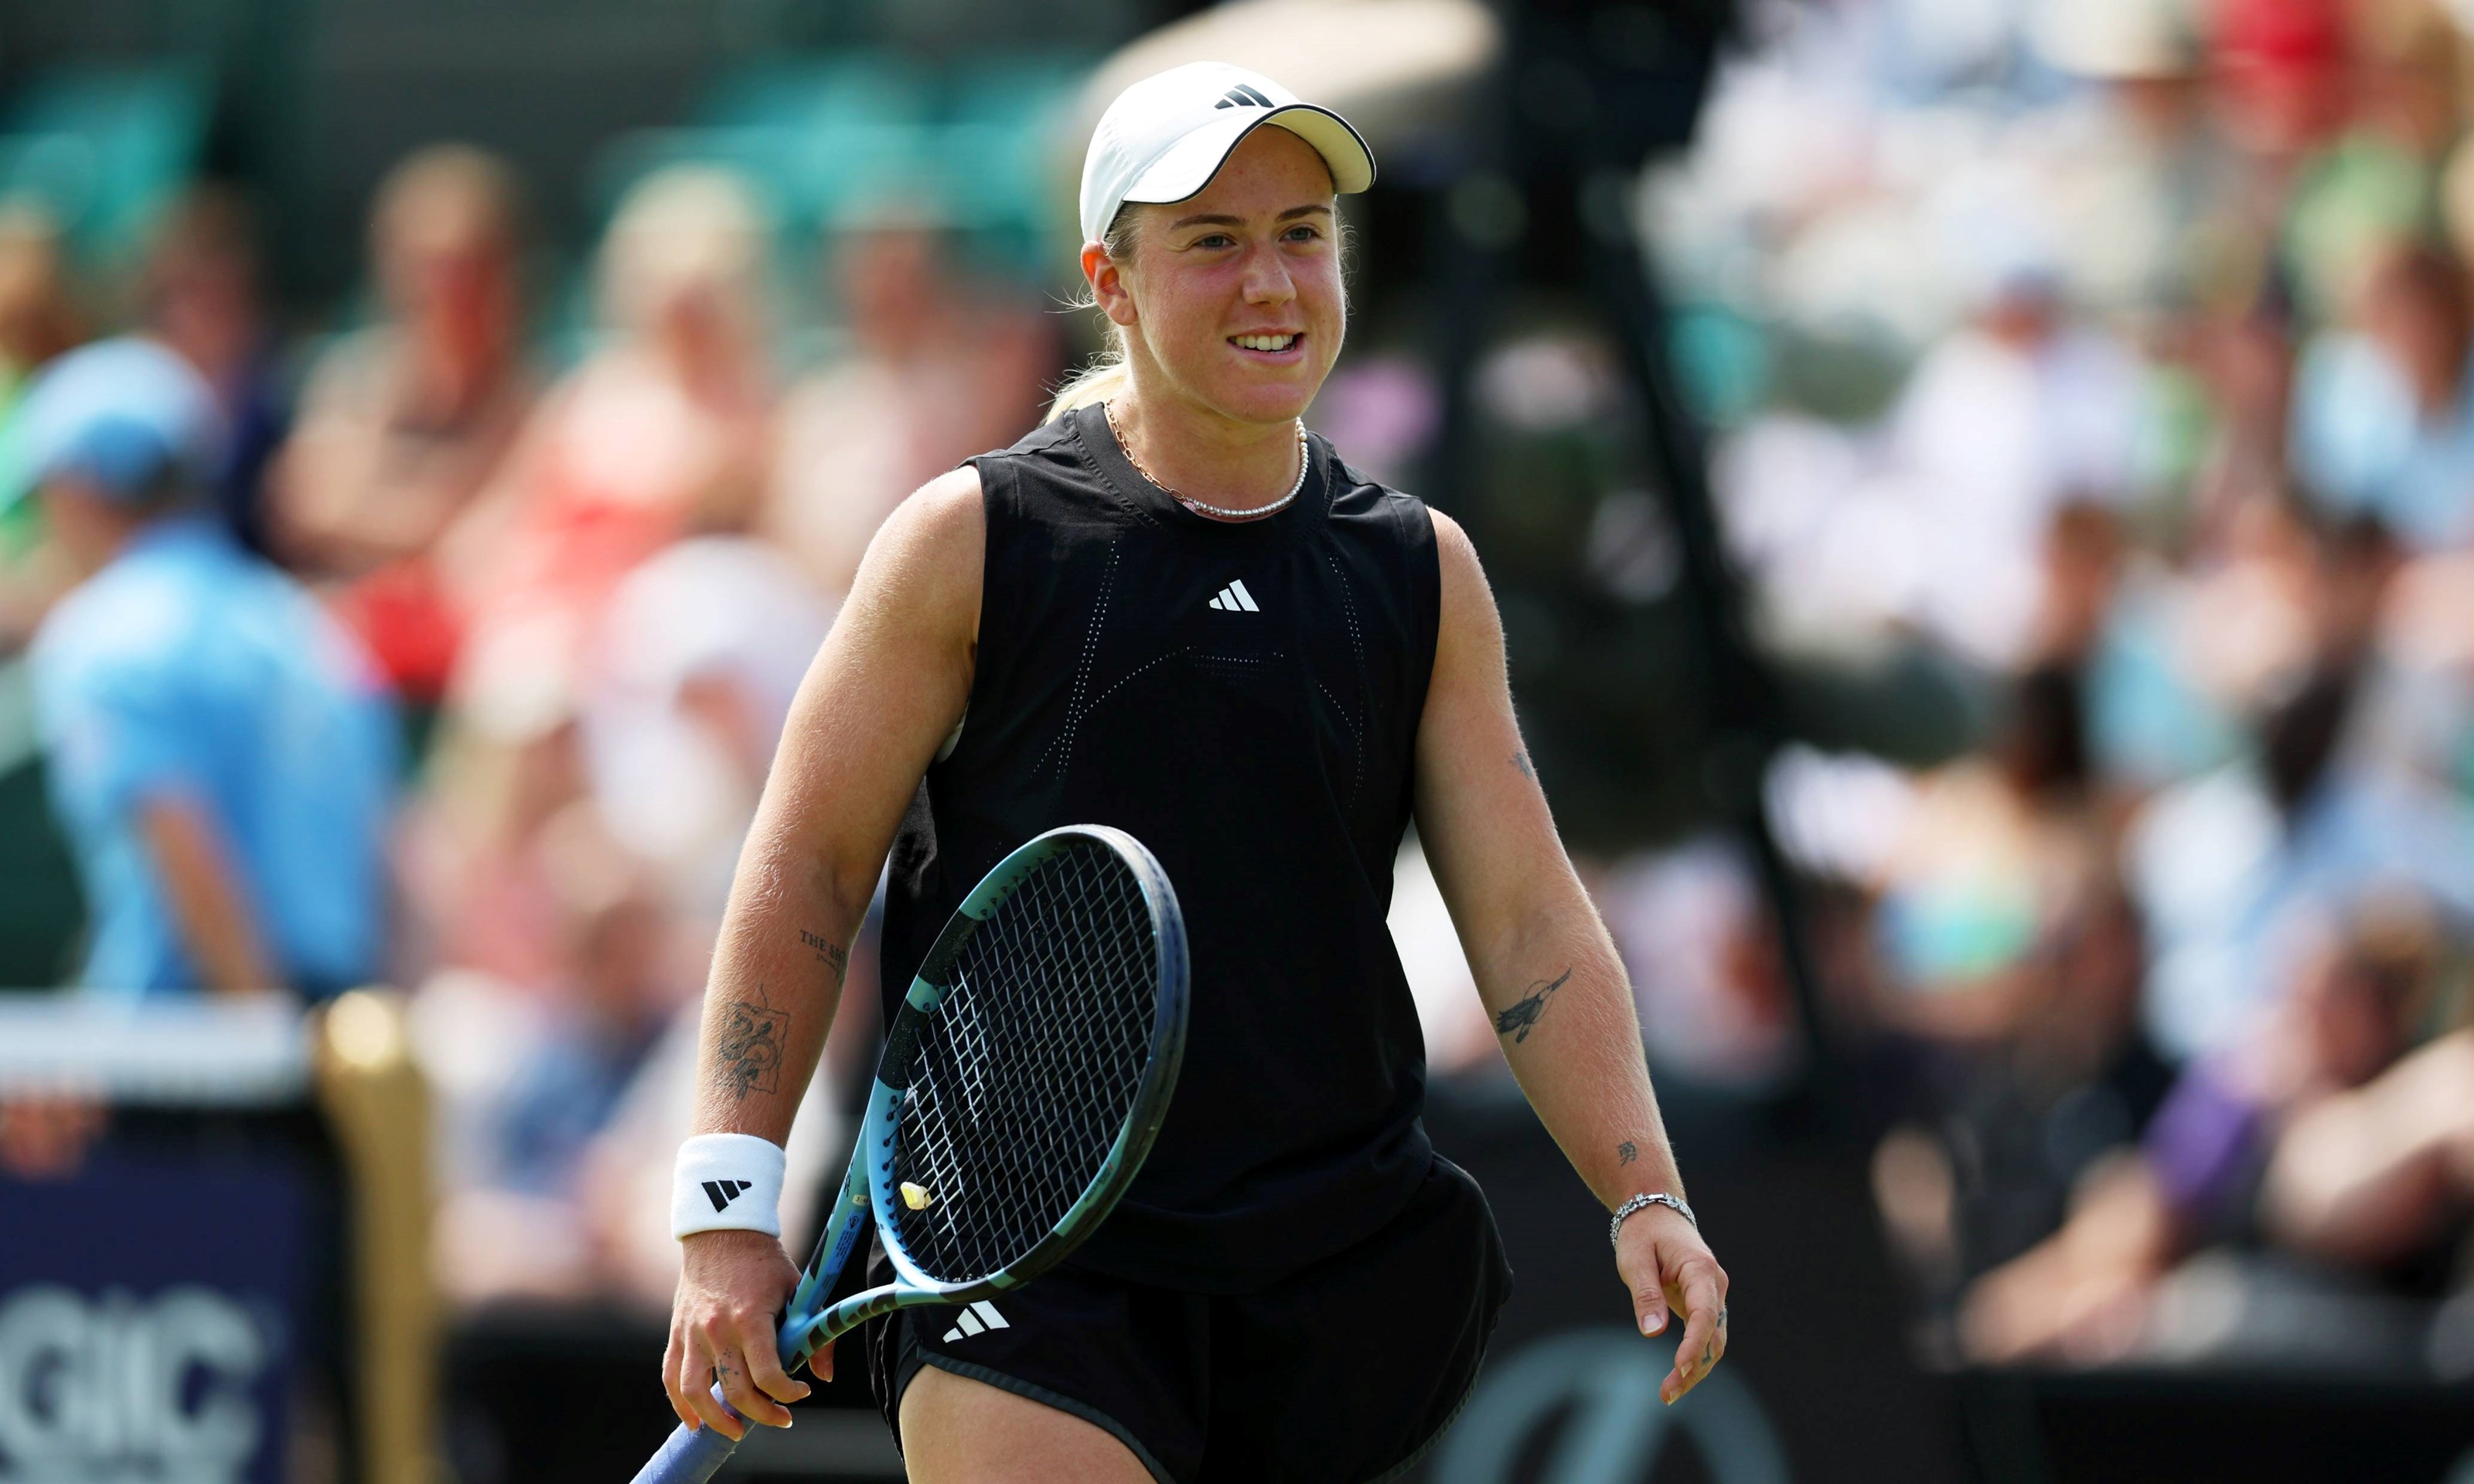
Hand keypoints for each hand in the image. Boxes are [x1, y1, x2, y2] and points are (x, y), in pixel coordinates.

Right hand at [665, 1230, 813, 1438]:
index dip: (788, 1393)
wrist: (722, 1233)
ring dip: (717, 1420)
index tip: (801, 1393)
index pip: (768, 1374)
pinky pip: (671, 1378)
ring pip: (696, 1392)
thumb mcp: (797, 1289)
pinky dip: (681, 1404)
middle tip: (781, 1419)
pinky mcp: (676, 1333)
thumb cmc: (765, 1262)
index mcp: (751, 1317)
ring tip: (737, 1431)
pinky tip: (695, 1422)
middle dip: (762, 1414)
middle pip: (736, 1391)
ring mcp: (692, 1333)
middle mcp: (717, 1329)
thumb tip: (823, 1377)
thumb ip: (814, 1333)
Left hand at [1617, 1204, 1729, 1403]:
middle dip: (1694, 1368)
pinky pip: (1706, 1335)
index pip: (1704, 1314)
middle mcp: (1714, 1284)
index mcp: (1700, 1269)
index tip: (1678, 1368)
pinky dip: (1695, 1357)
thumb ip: (1645, 1295)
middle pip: (1714, 1335)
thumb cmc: (1643, 1234)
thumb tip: (1653, 1332)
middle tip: (1667, 1394)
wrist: (1656, 1214)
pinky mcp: (1705, 1304)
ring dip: (1696, 1368)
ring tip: (1669, 1393)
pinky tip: (1678, 1377)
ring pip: (1714, 1340)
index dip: (1694, 1345)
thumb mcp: (1634, 1260)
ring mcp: (1713, 1295)